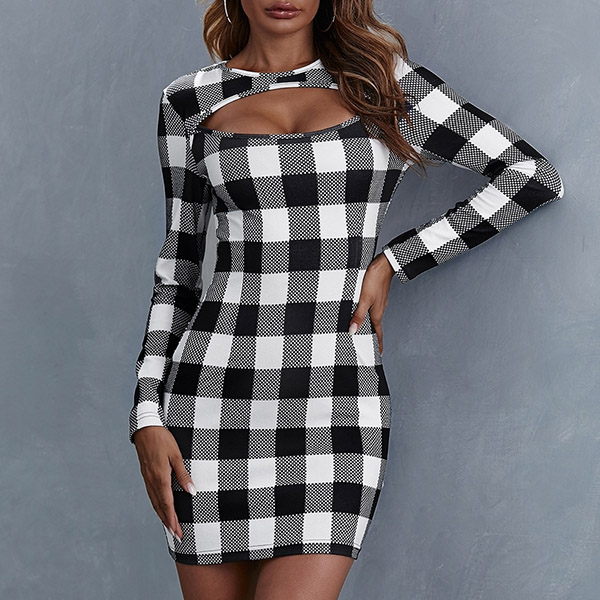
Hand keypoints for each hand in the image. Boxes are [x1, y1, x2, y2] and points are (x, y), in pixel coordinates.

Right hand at [132, 426, 198, 542]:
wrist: (145, 429)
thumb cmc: (162, 439)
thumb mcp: (176, 455)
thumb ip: (183, 474)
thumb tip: (192, 491)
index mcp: (160, 477)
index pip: (167, 504)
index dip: (173, 520)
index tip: (178, 532)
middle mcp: (152, 481)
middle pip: (160, 507)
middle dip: (168, 522)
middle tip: (176, 535)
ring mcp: (147, 479)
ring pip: (154, 502)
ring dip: (162, 515)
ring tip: (170, 526)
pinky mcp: (146, 475)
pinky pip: (151, 495)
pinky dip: (157, 505)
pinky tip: (161, 508)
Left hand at [348, 252, 394, 353]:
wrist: (384, 264)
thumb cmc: (374, 280)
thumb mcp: (364, 299)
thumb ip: (358, 315)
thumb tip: (353, 331)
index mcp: (376, 314)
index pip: (378, 334)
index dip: (378, 345)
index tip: (378, 355)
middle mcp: (378, 310)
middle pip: (375, 328)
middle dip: (373, 338)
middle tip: (369, 347)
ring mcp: (377, 303)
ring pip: (372, 318)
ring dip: (369, 326)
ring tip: (363, 333)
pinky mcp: (375, 296)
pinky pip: (371, 310)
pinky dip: (367, 316)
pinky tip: (361, 313)